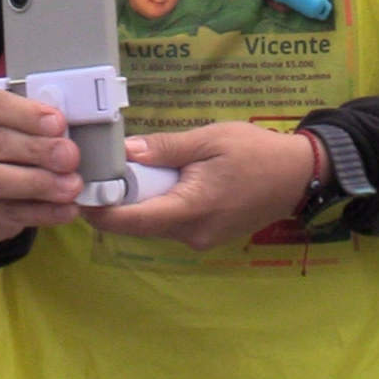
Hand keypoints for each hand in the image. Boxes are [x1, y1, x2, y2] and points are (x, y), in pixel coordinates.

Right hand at [0, 88, 82, 243]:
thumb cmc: (0, 141)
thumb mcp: (12, 121)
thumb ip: (33, 122)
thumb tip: (64, 132)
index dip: (27, 115)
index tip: (58, 124)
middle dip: (37, 150)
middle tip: (70, 156)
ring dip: (39, 184)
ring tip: (72, 186)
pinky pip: (5, 213)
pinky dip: (41, 212)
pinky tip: (65, 209)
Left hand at [81, 123, 315, 250]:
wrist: (298, 175)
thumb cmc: (255, 152)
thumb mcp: (208, 139)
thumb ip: (165, 149)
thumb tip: (125, 153)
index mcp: (191, 210)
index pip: (132, 221)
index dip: (101, 211)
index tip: (80, 194)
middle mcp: (192, 234)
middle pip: (139, 224)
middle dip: (119, 201)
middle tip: (103, 171)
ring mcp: (202, 239)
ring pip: (155, 224)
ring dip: (141, 201)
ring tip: (133, 170)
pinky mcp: (208, 236)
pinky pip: (172, 223)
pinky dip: (161, 204)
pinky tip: (163, 181)